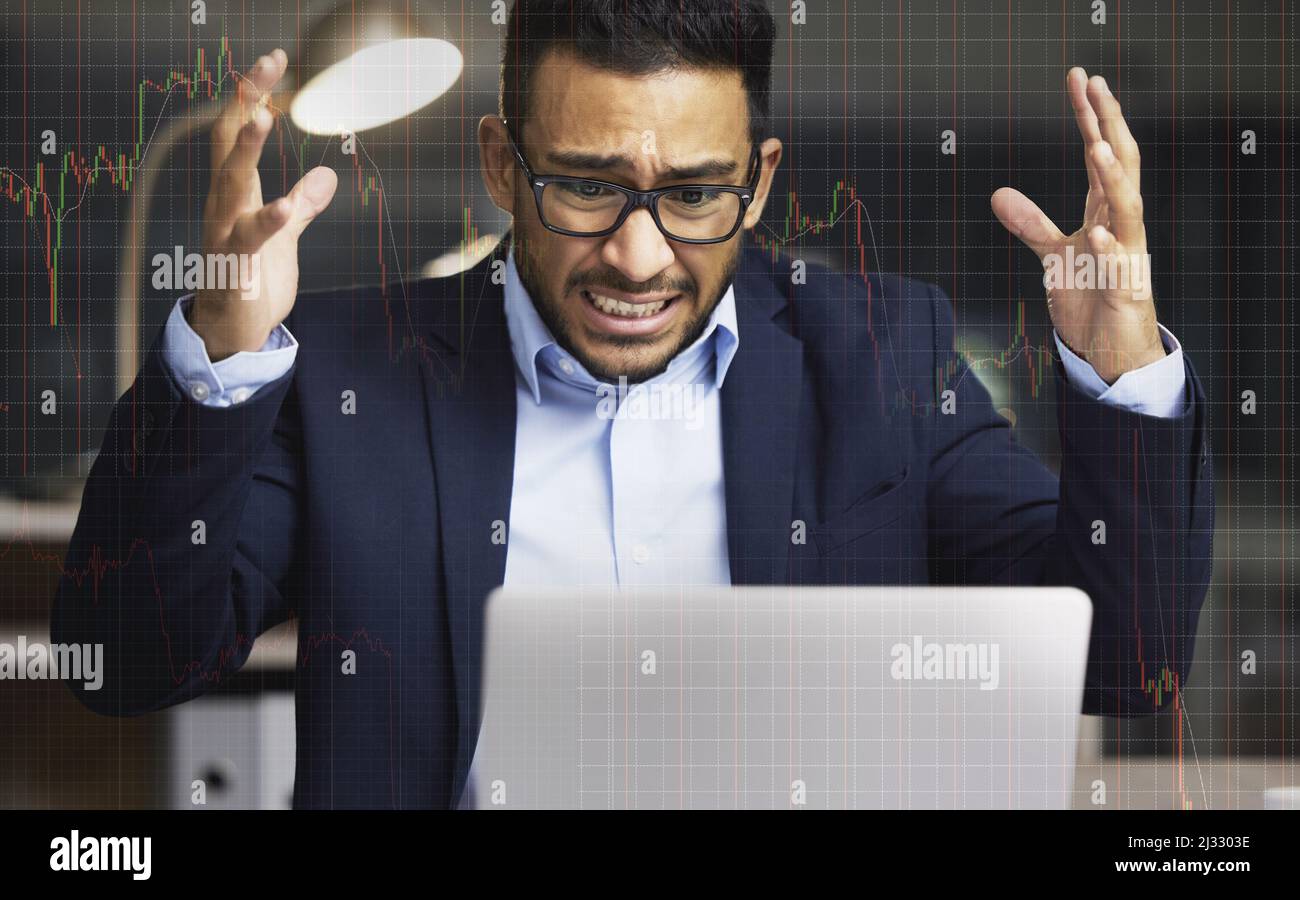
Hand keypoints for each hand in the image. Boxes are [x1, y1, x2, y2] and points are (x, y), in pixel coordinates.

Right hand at [189, 49, 337, 360]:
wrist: (232, 332)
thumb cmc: (253, 280)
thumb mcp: (284, 237)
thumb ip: (301, 207)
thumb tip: (326, 177)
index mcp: (236, 194)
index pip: (238, 133)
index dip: (253, 95)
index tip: (273, 60)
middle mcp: (224, 206)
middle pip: (230, 144)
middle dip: (245, 103)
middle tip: (264, 68)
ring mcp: (226, 234)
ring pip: (230, 183)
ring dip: (246, 150)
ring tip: (263, 117)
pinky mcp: (236, 268)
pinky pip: (248, 240)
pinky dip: (266, 221)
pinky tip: (284, 206)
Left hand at [991, 67, 1163, 384]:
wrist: (1112, 350)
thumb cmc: (1092, 299)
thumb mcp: (1053, 256)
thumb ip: (1031, 224)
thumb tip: (998, 194)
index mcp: (1104, 212)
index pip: (1097, 154)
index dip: (1089, 116)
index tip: (1080, 79)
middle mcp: (1120, 225)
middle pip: (1120, 164)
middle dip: (1109, 124)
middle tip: (1096, 84)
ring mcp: (1126, 256)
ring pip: (1127, 209)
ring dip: (1112, 179)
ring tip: (1097, 145)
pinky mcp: (1124, 291)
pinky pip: (1118, 267)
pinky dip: (1106, 249)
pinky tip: (1094, 234)